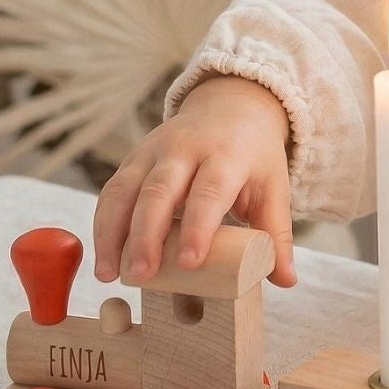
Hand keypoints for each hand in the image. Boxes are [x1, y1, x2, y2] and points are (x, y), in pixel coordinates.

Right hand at [92, 75, 297, 289]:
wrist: (232, 107)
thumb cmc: (253, 157)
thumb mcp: (273, 188)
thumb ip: (276, 234)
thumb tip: (285, 281)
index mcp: (227, 156)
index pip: (210, 192)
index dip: (198, 227)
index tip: (189, 262)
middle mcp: (185, 149)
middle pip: (159, 191)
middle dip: (146, 235)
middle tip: (141, 275)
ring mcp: (154, 151)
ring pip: (126, 190)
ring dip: (112, 233)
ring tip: (108, 273)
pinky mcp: (133, 158)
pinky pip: (112, 190)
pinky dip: (103, 223)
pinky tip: (103, 255)